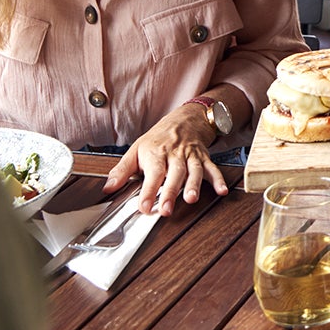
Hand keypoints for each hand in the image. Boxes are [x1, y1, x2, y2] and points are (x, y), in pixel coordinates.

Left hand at [103, 105, 228, 215]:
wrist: (185, 119)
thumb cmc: (158, 139)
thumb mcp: (136, 150)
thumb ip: (122, 170)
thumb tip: (107, 188)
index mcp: (156, 153)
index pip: (153, 173)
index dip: (149, 191)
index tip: (144, 207)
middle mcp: (175, 154)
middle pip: (174, 173)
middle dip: (171, 192)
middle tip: (167, 210)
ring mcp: (191, 156)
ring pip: (194, 170)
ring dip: (194, 184)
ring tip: (191, 199)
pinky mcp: (204, 158)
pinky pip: (212, 168)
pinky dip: (218, 179)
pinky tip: (221, 190)